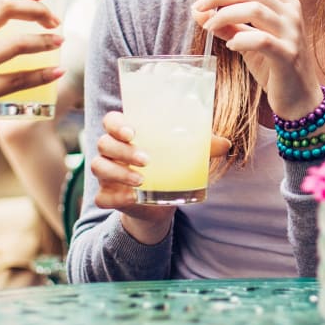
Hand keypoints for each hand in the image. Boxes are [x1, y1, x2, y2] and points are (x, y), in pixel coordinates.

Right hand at [92, 111, 230, 243]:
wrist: (162, 203)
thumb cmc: (171, 168)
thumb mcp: (186, 156)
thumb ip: (203, 147)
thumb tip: (226, 144)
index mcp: (127, 134)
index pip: (111, 120)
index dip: (117, 124)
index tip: (133, 132)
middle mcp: (111, 151)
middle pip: (104, 143)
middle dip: (123, 150)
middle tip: (147, 160)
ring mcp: (107, 174)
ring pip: (99, 167)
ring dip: (118, 173)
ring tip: (142, 180)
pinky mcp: (108, 195)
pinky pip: (101, 196)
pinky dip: (114, 197)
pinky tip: (131, 198)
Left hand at [193, 0, 320, 119]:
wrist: (300, 100)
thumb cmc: (274, 67)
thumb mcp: (248, 41)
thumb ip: (227, 24)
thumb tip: (197, 10)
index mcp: (285, 3)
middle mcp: (291, 13)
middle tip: (199, 6)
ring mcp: (292, 34)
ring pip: (255, 9)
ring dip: (225, 15)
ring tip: (210, 28)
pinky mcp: (288, 56)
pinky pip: (262, 40)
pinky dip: (241, 39)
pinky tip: (230, 45)